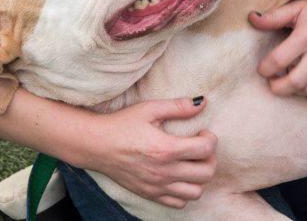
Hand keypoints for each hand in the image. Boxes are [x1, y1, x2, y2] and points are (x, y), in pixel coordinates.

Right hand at [84, 97, 217, 208]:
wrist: (96, 145)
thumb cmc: (122, 124)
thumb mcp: (150, 109)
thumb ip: (177, 107)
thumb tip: (202, 102)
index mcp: (166, 149)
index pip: (206, 149)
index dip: (211, 139)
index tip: (203, 133)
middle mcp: (164, 171)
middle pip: (206, 173)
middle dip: (210, 158)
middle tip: (200, 147)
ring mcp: (157, 186)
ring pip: (196, 192)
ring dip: (200, 177)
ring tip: (191, 163)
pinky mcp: (150, 194)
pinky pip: (178, 203)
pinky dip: (185, 191)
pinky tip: (179, 175)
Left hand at [249, 0, 306, 101]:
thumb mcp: (297, 6)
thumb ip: (274, 16)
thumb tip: (251, 18)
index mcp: (306, 36)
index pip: (278, 61)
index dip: (265, 69)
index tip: (262, 68)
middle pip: (294, 82)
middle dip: (277, 87)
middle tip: (272, 81)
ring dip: (295, 90)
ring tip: (289, 78)